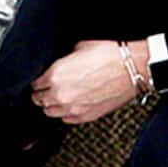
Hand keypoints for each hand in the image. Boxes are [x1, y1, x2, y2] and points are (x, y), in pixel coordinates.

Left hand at [31, 40, 147, 124]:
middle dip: (42, 92)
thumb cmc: (110, 54)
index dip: (38, 79)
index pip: (34, 83)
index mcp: (55, 75)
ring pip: (49, 112)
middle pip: (38, 100)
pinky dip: (65, 112)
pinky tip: (71, 103)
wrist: (133, 67)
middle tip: (48, 87)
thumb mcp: (79, 47)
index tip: (42, 78)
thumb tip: (57, 63)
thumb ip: (62, 59)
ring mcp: (72, 108)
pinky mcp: (85, 116)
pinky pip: (65, 119)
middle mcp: (60, 95)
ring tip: (58, 96)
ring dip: (51, 104)